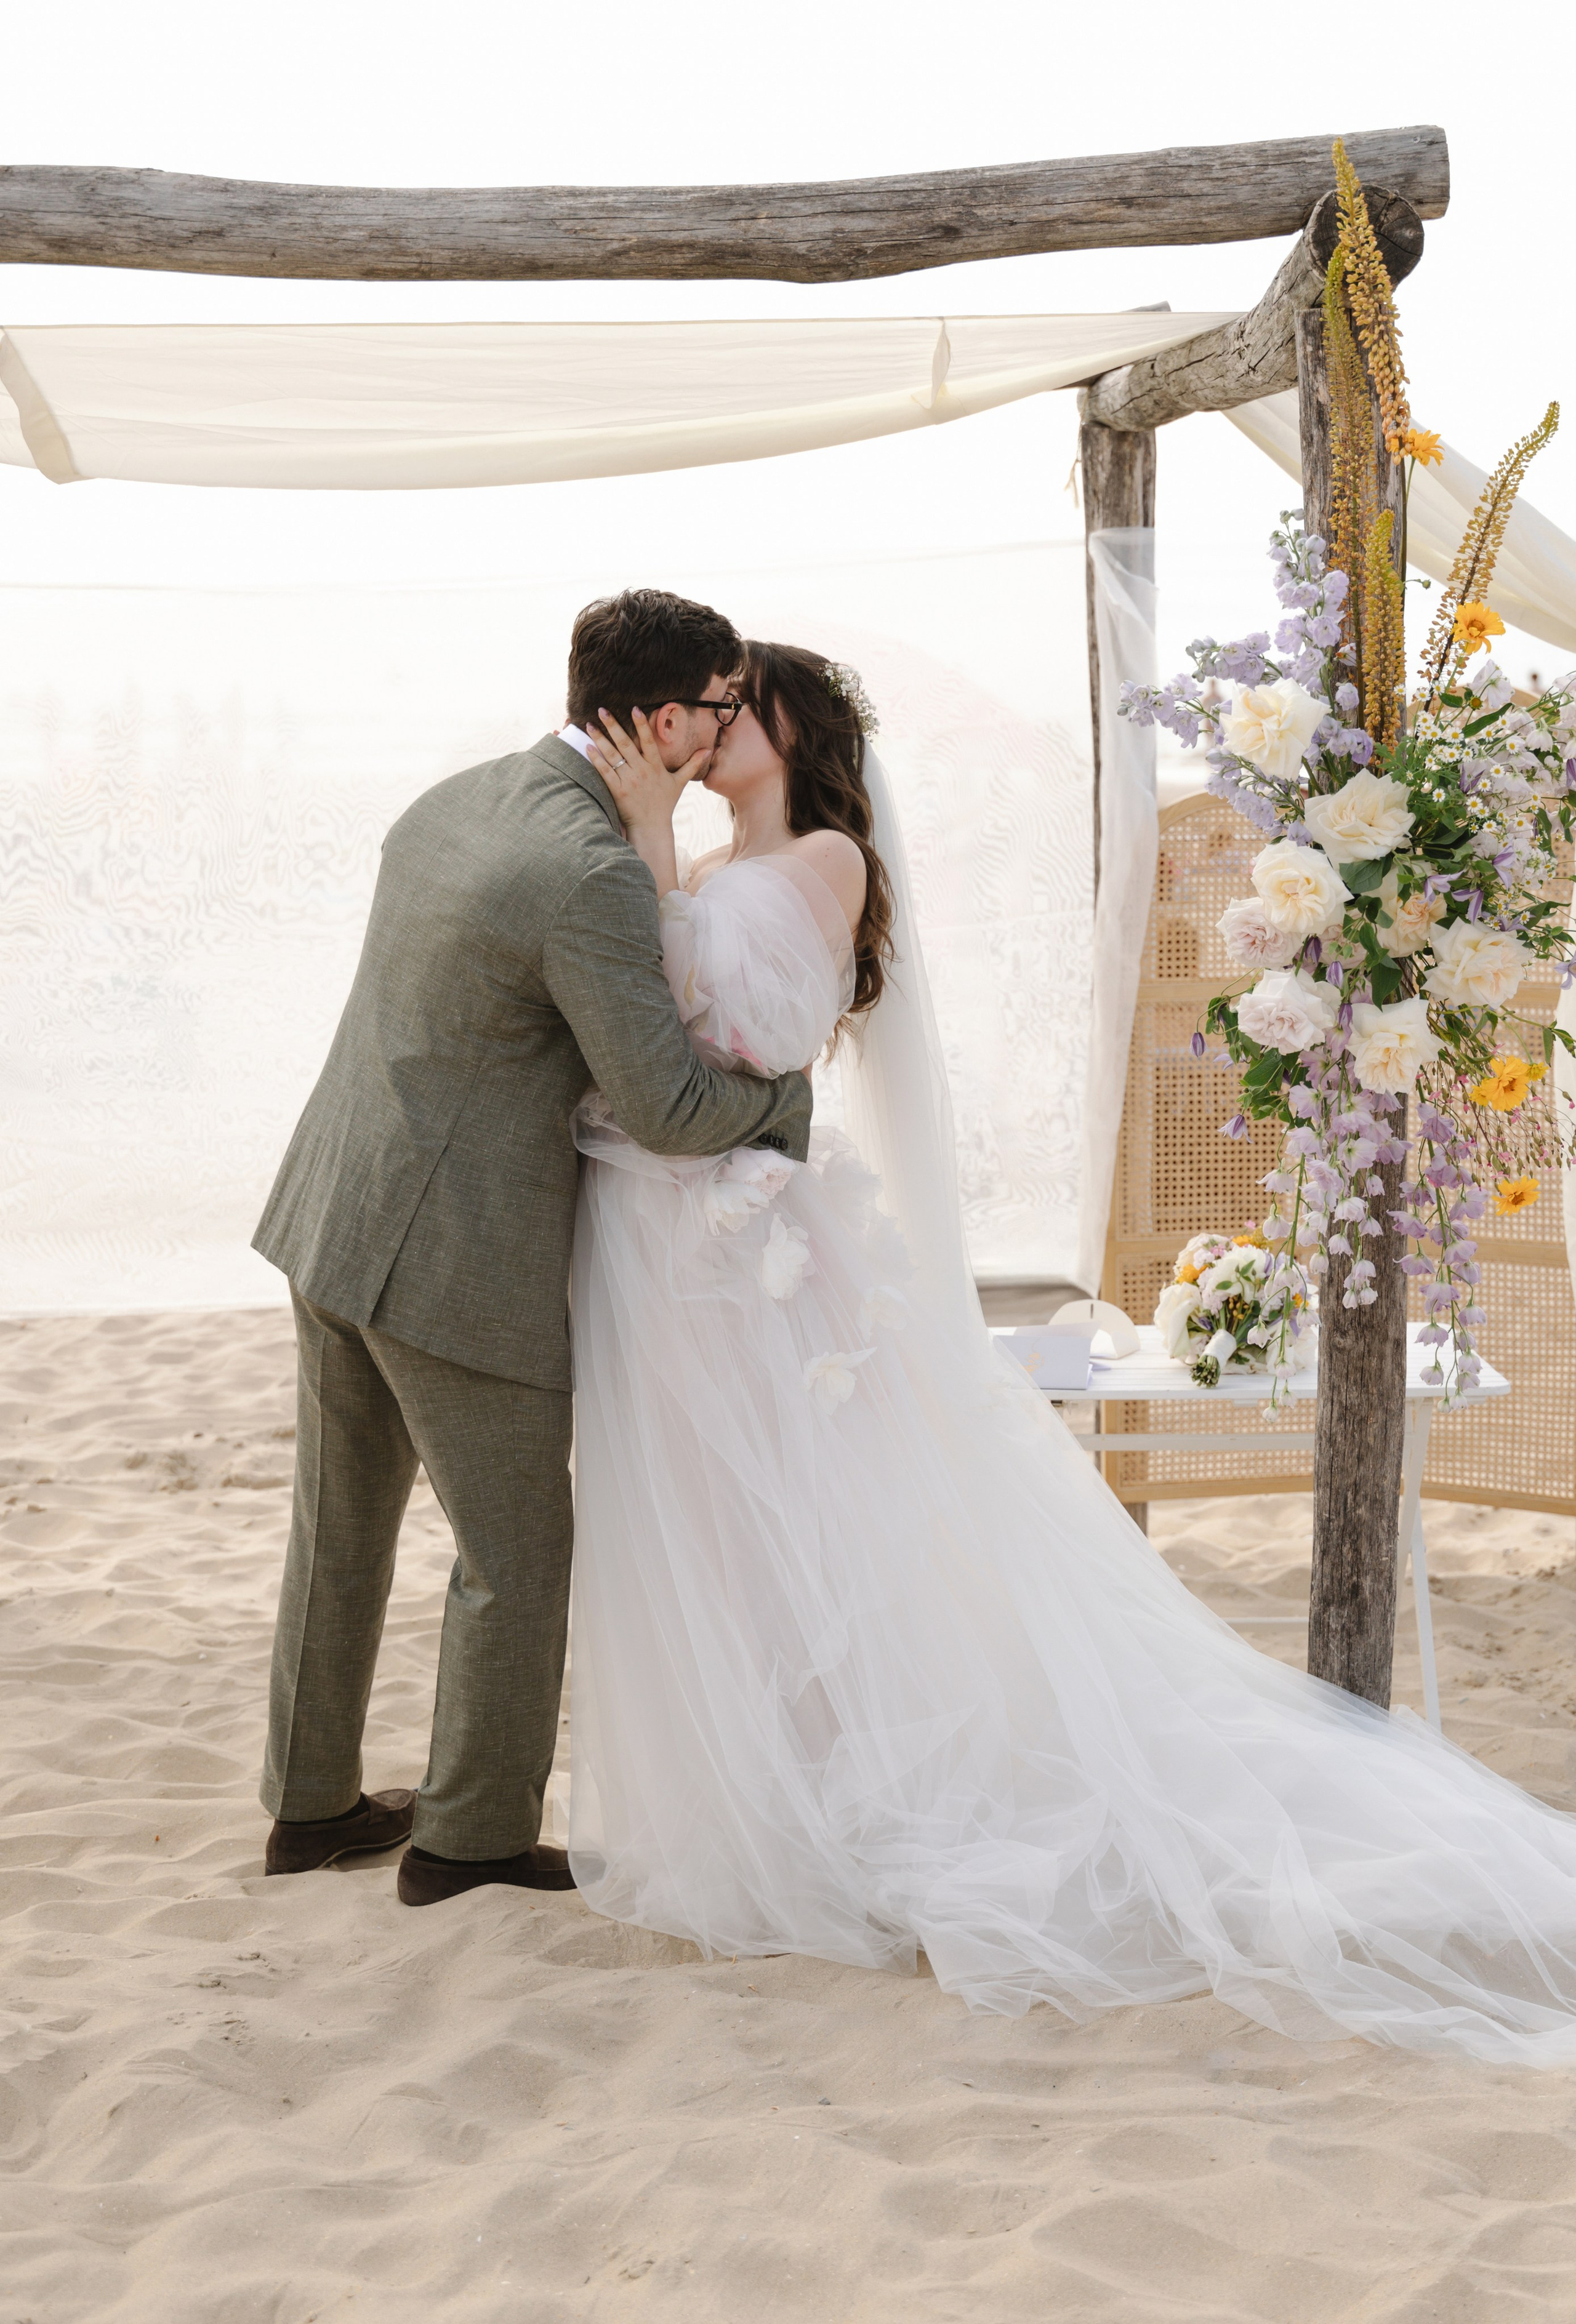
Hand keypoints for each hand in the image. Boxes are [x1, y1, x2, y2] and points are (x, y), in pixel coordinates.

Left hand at [585, 707, 706, 835]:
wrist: (652, 828)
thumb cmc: (664, 805)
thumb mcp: (680, 783)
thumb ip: (691, 765)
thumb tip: (707, 751)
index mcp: (655, 766)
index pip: (649, 740)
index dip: (641, 724)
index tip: (634, 708)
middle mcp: (642, 771)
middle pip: (625, 743)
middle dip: (613, 725)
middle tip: (601, 710)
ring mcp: (629, 781)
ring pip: (612, 756)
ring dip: (600, 739)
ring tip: (589, 725)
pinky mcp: (617, 791)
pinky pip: (605, 772)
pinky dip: (596, 760)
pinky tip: (588, 748)